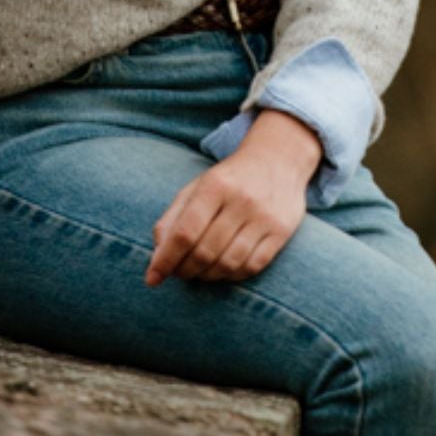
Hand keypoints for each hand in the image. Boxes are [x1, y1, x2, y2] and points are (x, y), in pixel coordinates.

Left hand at [147, 111, 322, 286]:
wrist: (278, 158)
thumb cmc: (229, 179)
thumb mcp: (197, 187)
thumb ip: (173, 218)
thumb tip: (157, 256)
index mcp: (215, 185)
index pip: (185, 233)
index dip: (165, 259)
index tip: (153, 277)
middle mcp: (241, 200)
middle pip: (205, 252)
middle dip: (184, 270)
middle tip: (178, 273)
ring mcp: (264, 217)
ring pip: (228, 263)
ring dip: (207, 276)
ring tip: (199, 272)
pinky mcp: (282, 231)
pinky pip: (253, 266)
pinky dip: (232, 275)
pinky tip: (223, 270)